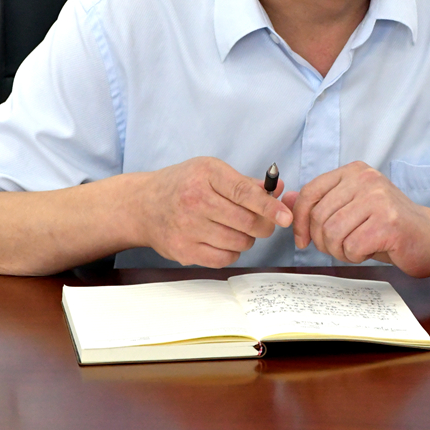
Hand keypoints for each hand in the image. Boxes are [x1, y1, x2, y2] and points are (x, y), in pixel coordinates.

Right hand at [136, 157, 291, 267]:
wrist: (144, 205)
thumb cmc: (183, 184)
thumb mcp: (210, 171)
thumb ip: (245, 183)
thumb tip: (279, 189)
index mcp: (206, 174)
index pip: (244, 193)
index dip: (269, 207)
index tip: (286, 217)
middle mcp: (195, 200)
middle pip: (246, 222)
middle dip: (263, 225)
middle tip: (262, 223)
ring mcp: (187, 227)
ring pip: (239, 242)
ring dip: (246, 239)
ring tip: (236, 228)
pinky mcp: (183, 250)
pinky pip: (224, 258)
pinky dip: (231, 251)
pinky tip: (223, 240)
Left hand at [283, 161, 429, 276]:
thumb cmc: (388, 226)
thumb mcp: (351, 208)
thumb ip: (320, 203)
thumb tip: (284, 200)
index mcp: (354, 171)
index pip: (310, 192)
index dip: (299, 219)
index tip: (301, 239)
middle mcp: (366, 179)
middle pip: (319, 216)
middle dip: (323, 241)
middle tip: (340, 248)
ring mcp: (378, 199)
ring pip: (332, 233)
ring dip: (339, 250)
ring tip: (356, 248)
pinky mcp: (388, 223)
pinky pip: (352, 247)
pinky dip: (355, 257)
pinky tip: (369, 251)